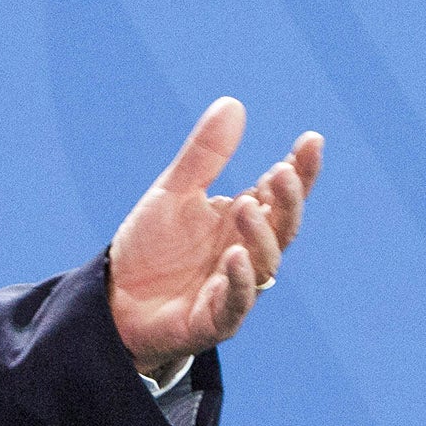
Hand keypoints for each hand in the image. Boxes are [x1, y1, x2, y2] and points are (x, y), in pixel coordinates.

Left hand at [108, 97, 323, 377]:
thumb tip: (233, 104)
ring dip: (260, 237)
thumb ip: (205, 155)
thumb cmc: (152, 247)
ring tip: (247, 206)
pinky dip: (238, 282)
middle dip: (288, 202)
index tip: (311, 140)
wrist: (114, 301)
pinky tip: (233, 257)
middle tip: (281, 173)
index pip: (281, 195)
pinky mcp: (213, 321)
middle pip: (283, 228)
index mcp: (243, 222)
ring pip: (264, 265)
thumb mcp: (174, 192)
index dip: (300, 171)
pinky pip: (234, 304)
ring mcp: (234, 288)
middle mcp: (247, 253)